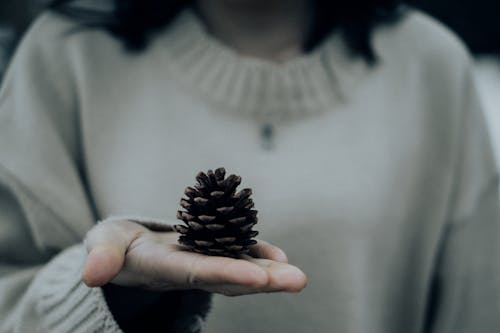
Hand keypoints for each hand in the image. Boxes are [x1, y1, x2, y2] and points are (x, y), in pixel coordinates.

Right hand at [82, 219, 306, 295]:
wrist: (129, 249)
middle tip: (298, 281)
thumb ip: (101, 257)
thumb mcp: (101, 246)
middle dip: (263, 280)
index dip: (226, 275)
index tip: (256, 279)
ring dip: (269, 272)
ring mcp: (204, 262)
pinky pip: (238, 253)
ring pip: (239, 267)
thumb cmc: (114, 246)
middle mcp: (191, 270)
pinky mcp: (211, 251)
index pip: (198, 273)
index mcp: (165, 269)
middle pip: (229, 277)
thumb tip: (92, 275)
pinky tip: (280, 257)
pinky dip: (259, 254)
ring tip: (298, 276)